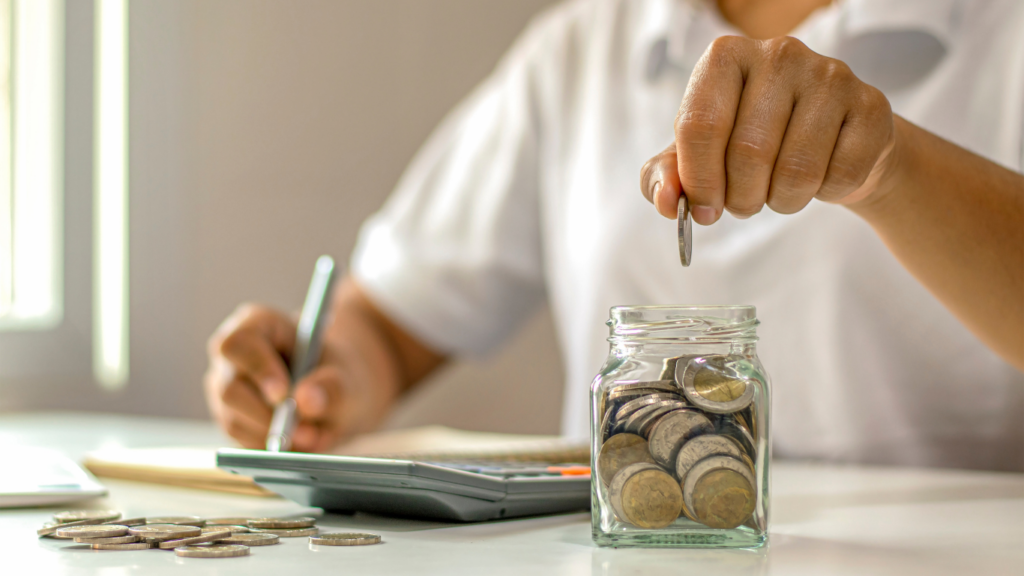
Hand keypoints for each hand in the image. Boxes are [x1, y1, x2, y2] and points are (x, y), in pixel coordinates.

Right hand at [203, 303, 365, 451]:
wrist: (335, 396)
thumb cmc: (336, 374)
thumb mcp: (346, 376)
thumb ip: (331, 386)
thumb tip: (305, 401)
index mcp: (256, 325)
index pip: (240, 343)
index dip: (258, 369)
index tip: (283, 394)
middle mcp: (232, 358)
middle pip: (230, 389)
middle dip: (267, 416)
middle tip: (306, 432)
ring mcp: (226, 389)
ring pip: (234, 420)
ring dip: (273, 436)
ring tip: (312, 437)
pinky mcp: (231, 420)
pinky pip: (241, 442)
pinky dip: (271, 448)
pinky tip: (298, 442)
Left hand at [640, 36, 897, 223]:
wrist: (830, 143)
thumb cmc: (751, 145)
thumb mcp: (698, 158)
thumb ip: (666, 177)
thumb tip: (665, 202)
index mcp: (725, 57)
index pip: (699, 126)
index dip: (698, 181)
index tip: (703, 211)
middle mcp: (778, 54)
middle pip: (748, 153)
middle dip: (741, 198)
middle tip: (744, 204)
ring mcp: (830, 75)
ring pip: (797, 170)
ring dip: (782, 200)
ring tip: (779, 191)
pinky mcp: (871, 105)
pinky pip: (840, 176)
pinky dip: (824, 194)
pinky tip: (821, 177)